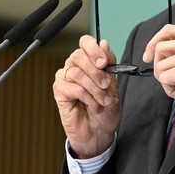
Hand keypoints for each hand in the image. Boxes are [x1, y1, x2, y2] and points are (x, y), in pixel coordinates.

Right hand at [53, 35, 121, 157]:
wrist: (100, 131)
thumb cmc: (106, 108)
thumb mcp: (114, 84)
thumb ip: (109, 63)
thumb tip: (104, 43)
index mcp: (89, 61)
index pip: (85, 42)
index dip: (94, 49)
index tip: (104, 63)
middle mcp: (75, 66)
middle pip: (78, 55)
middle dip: (96, 71)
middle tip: (107, 84)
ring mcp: (65, 78)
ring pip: (77, 73)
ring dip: (94, 88)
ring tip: (102, 100)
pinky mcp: (59, 92)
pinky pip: (72, 88)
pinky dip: (87, 97)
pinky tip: (93, 105)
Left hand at [143, 24, 174, 135]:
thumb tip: (154, 50)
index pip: (170, 30)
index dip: (154, 42)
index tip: (148, 56)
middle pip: (161, 47)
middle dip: (160, 67)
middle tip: (174, 81)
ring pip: (160, 65)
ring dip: (168, 82)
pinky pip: (164, 78)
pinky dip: (171, 90)